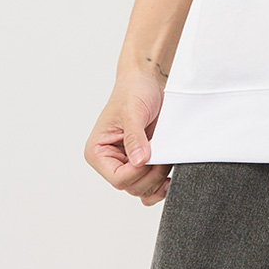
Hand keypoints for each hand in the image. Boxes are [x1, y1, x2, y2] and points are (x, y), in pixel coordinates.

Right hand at [84, 72, 171, 205]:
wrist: (147, 79)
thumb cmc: (133, 91)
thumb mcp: (133, 112)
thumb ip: (135, 138)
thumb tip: (139, 161)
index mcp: (98, 152)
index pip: (118, 178)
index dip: (138, 173)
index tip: (153, 156)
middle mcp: (110, 161)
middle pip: (131, 187)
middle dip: (151, 176)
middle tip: (164, 157)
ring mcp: (127, 163)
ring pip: (142, 189)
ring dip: (158, 181)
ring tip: (168, 162)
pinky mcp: (142, 161)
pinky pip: (150, 184)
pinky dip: (161, 184)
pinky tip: (170, 175)